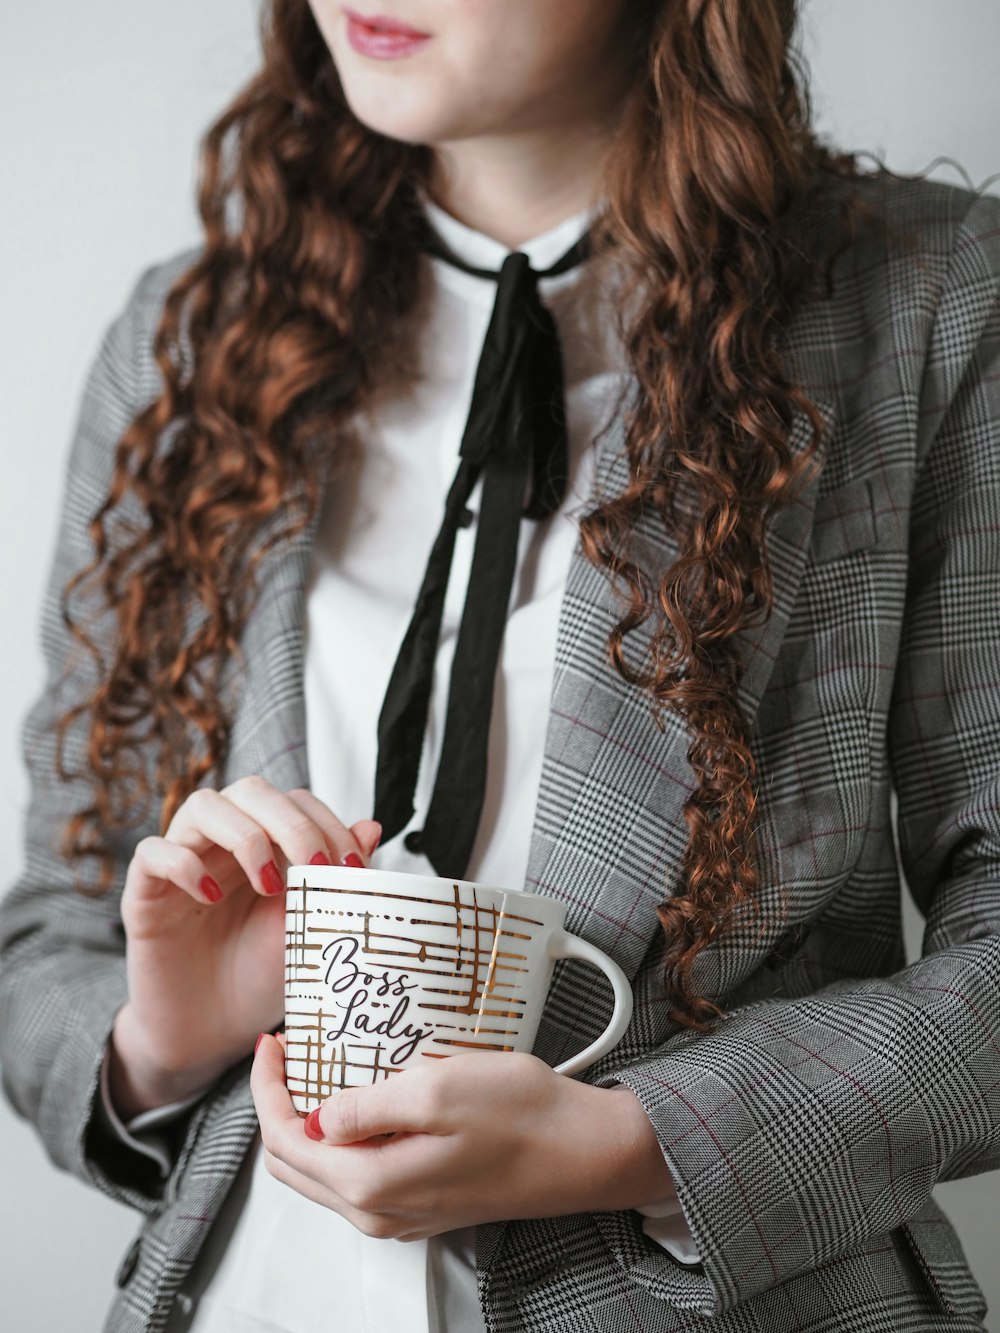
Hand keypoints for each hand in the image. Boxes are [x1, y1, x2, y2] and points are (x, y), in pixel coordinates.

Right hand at [109, 777, 380, 1118]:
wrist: (211, 1035)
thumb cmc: (261, 978)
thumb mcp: (309, 928)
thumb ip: (335, 879)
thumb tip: (374, 826)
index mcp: (267, 844)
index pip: (295, 801)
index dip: (327, 823)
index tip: (353, 869)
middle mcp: (224, 842)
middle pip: (250, 790)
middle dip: (292, 822)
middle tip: (316, 868)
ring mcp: (182, 861)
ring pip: (202, 805)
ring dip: (245, 836)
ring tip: (270, 886)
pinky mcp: (144, 892)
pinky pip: (152, 851)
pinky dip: (184, 864)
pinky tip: (211, 898)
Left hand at [251, 1034, 675, 1239]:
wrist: (586, 1151)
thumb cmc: (523, 1117)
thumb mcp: (438, 1090)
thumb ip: (366, 1105)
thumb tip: (319, 1113)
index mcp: (371, 1185)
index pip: (286, 1139)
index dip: (269, 1087)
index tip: (274, 1042)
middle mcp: (378, 1212)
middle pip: (295, 1162)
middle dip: (281, 1105)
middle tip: (291, 1053)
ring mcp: (401, 1212)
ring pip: (324, 1171)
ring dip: (311, 1121)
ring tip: (323, 1067)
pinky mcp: (424, 1201)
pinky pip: (359, 1173)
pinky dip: (344, 1137)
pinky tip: (365, 1098)